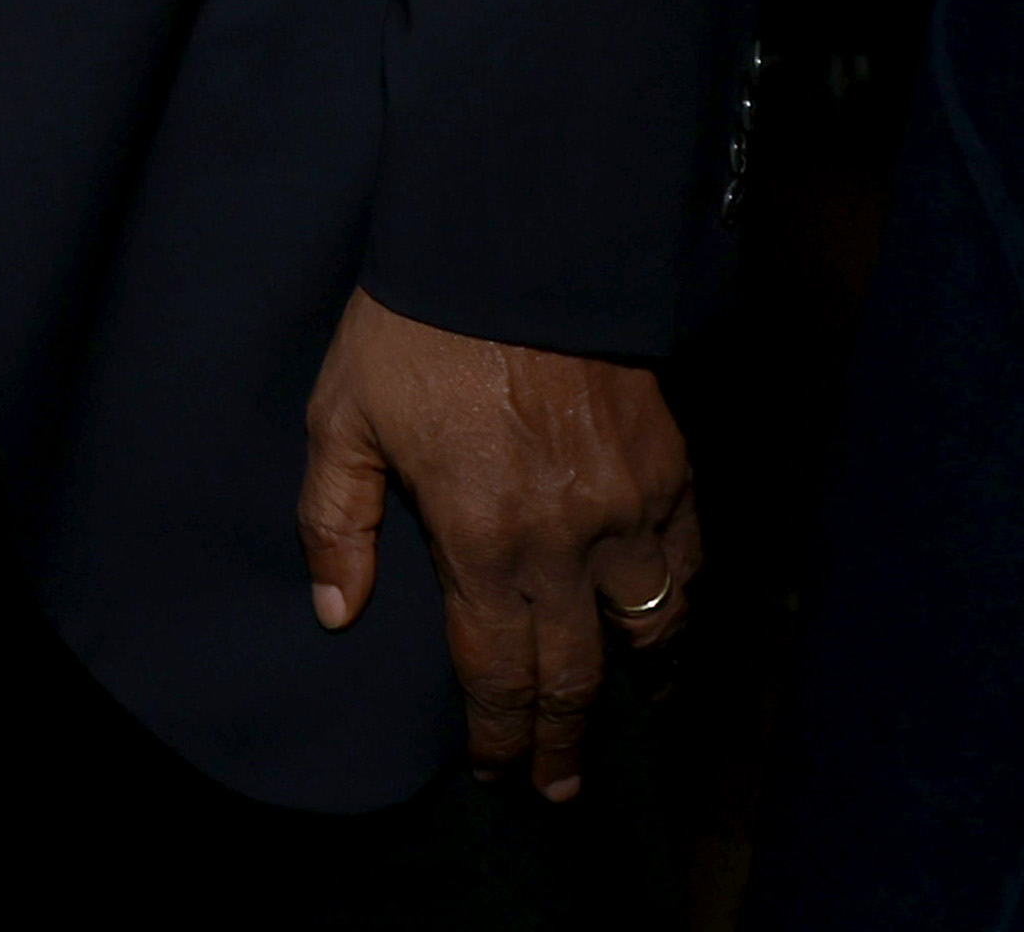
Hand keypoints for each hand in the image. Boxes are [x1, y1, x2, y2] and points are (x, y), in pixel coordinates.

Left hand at [299, 287, 697, 804]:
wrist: (513, 240)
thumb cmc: (414, 326)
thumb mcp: (342, 416)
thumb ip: (335, 520)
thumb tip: (336, 611)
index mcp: (482, 538)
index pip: (499, 672)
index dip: (498, 736)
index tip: (496, 772)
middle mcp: (566, 541)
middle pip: (579, 675)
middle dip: (565, 739)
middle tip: (560, 783)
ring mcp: (629, 507)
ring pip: (652, 629)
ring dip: (637, 680)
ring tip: (624, 707)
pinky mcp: (672, 468)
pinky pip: (688, 563)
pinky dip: (679, 604)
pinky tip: (663, 618)